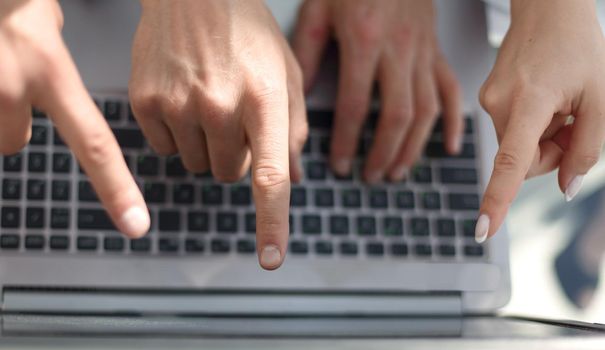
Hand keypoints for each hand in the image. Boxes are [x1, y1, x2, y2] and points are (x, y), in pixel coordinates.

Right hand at [0, 0, 148, 237]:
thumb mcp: (44, 16)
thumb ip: (53, 64)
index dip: (116, 189)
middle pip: (13, 141)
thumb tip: (56, 89)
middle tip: (6, 73)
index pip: (93, 143)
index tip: (136, 225)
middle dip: (10, 117)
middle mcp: (8, 87)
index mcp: (49, 70)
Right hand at [130, 0, 306, 269]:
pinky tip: (184, 100)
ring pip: (197, 165)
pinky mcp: (146, 101)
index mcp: (264, 98)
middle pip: (229, 174)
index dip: (272, 223)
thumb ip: (294, 129)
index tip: (270, 258)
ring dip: (207, 146)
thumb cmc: (248, 31)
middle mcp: (221, 105)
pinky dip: (177, 135)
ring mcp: (179, 103)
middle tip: (236, 117)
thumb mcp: (286, 72)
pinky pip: (166, 149)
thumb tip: (294, 178)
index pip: (270, 176)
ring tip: (209, 102)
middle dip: (237, 156)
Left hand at [293, 0, 461, 181]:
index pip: (354, 105)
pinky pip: (450, 90)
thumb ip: (306, 53)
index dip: (345, 141)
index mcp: (364, 41)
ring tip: (397, 172)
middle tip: (370, 177)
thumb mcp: (317, 10)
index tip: (338, 165)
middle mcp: (398, 50)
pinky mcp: (436, 50)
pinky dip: (452, 122)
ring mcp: (423, 52)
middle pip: (396, 116)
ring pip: (425, 110)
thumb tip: (295, 96)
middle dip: (382, 154)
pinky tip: (447, 148)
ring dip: (412, 147)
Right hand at [476, 0, 604, 242]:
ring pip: (516, 148)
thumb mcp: (601, 97)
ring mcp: (489, 100)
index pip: (511, 161)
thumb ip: (588, 148)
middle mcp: (499, 103)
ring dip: (542, 139)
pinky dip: (531, 127)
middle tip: (573, 125)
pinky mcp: (487, 98)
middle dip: (550, 155)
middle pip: (522, 162)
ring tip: (561, 107)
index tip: (483, 228)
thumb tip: (567, 187)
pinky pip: (510, 131)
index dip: (497, 198)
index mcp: (530, 101)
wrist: (548, 10)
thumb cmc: (577, 46)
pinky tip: (546, 102)